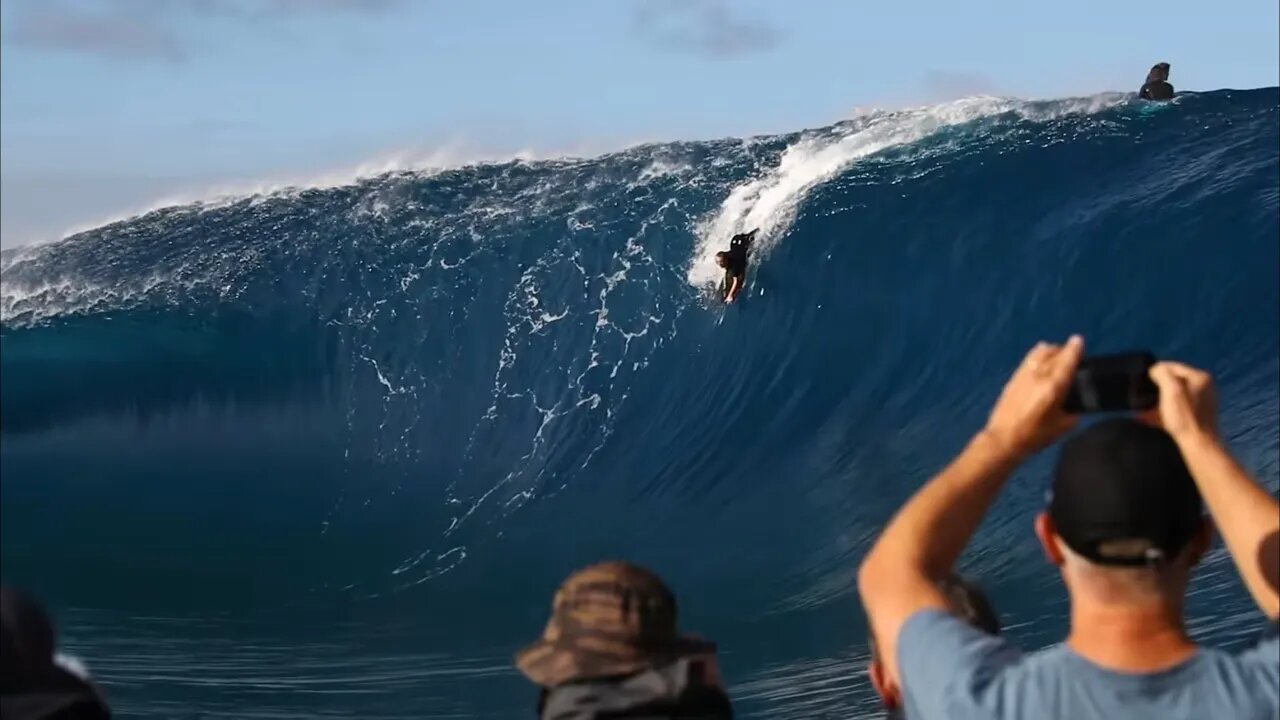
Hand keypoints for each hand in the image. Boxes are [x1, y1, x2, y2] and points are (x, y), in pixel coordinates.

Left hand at [984, 336, 1083, 457]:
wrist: (1003, 438)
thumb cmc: (1035, 435)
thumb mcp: (1062, 426)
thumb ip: (1073, 412)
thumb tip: (1075, 404)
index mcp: (1052, 386)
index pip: (1066, 362)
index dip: (1074, 349)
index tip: (1078, 340)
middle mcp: (1037, 375)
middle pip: (1052, 353)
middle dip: (1063, 349)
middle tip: (1071, 351)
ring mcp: (1023, 375)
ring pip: (1037, 353)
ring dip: (1049, 350)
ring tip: (1055, 352)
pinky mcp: (1012, 379)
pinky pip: (1028, 360)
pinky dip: (1036, 356)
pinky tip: (1039, 360)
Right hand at [1146, 361, 1217, 441]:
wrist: (1198, 445)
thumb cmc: (1184, 416)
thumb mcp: (1171, 389)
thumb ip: (1162, 373)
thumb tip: (1154, 370)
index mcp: (1199, 377)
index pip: (1172, 366)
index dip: (1154, 371)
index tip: (1139, 380)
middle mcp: (1202, 387)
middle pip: (1172, 381)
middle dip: (1153, 387)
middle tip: (1139, 394)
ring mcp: (1199, 402)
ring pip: (1172, 396)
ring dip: (1155, 401)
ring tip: (1139, 408)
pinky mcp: (1195, 416)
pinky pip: (1174, 409)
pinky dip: (1161, 412)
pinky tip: (1146, 418)